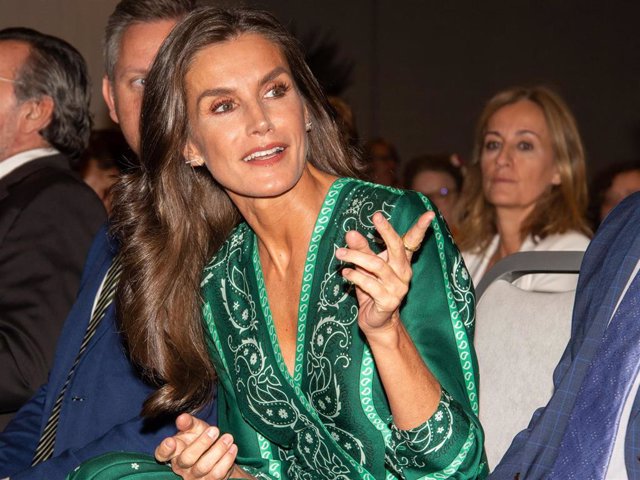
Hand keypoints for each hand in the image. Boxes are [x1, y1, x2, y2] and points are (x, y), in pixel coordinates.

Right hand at [155, 413, 249, 478]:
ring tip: (228, 437)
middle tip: (215, 429)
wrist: (217, 454)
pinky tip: (233, 448)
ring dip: (218, 450)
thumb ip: (188, 422)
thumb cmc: (201, 438)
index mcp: (174, 452)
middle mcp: (181, 467)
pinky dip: (227, 460)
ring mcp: (194, 478)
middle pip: (187, 459)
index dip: (164, 450)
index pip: (161, 454)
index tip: (171, 441)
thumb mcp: (195, 428)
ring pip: (204, 467)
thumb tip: (182, 418)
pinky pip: (217, 474)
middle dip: (202, 443)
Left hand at [336, 211, 433, 334]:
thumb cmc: (371, 289)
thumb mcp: (365, 266)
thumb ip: (360, 249)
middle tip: (376, 216)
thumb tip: (350, 232)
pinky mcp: (388, 301)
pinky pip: (370, 284)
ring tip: (340, 253)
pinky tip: (346, 273)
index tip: (429, 214)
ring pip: (377, 266)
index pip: (413, 242)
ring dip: (356, 257)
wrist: (376, 321)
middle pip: (397, 248)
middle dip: (387, 231)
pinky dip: (356, 276)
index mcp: (401, 262)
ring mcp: (398, 288)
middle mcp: (403, 273)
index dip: (421, 228)